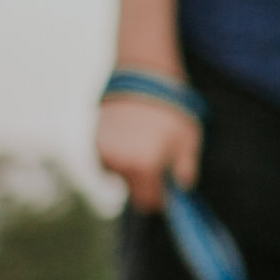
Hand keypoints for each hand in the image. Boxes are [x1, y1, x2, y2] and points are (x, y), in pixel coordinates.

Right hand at [96, 93, 201, 213]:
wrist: (143, 78)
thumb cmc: (171, 111)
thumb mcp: (188, 141)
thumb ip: (185, 169)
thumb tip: (183, 188)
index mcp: (144, 166)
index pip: (149, 201)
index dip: (161, 197)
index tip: (167, 190)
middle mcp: (119, 163)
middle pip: (131, 190)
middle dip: (145, 182)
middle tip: (157, 160)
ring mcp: (102, 152)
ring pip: (117, 175)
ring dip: (128, 168)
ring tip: (141, 142)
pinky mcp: (91, 141)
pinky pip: (106, 160)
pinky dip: (115, 155)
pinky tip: (127, 137)